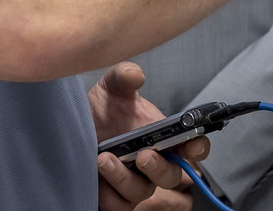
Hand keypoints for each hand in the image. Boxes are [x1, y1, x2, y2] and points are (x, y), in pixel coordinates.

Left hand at [91, 63, 209, 210]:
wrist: (73, 128)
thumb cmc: (101, 109)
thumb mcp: (111, 88)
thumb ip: (124, 76)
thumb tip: (135, 75)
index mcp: (164, 137)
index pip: (193, 146)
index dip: (198, 147)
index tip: (192, 144)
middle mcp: (154, 161)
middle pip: (173, 176)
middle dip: (160, 168)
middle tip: (143, 155)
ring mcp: (135, 182)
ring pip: (142, 192)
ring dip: (125, 179)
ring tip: (104, 159)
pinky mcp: (115, 197)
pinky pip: (119, 205)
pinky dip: (108, 193)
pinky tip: (95, 176)